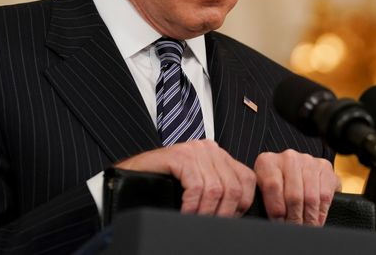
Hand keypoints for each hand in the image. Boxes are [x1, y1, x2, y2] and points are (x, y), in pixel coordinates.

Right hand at [115, 139, 255, 217]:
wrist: (129, 177)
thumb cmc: (163, 186)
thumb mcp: (198, 187)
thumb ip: (218, 191)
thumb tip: (236, 213)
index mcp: (219, 156)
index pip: (247, 179)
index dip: (241, 205)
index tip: (226, 220)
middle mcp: (210, 149)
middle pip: (234, 187)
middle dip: (224, 214)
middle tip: (209, 226)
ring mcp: (195, 150)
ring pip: (217, 189)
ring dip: (205, 213)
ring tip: (194, 221)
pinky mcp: (179, 155)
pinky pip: (196, 186)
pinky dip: (192, 205)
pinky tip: (184, 212)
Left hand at [254, 150, 340, 225]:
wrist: (293, 173)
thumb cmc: (276, 186)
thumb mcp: (263, 191)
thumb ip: (263, 201)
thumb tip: (266, 223)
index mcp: (268, 161)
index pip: (273, 186)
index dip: (276, 211)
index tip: (279, 224)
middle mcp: (288, 157)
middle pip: (293, 195)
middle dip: (294, 219)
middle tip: (294, 230)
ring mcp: (308, 160)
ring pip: (310, 197)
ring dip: (309, 218)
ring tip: (305, 228)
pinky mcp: (325, 167)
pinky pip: (325, 195)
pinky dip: (321, 213)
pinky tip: (316, 221)